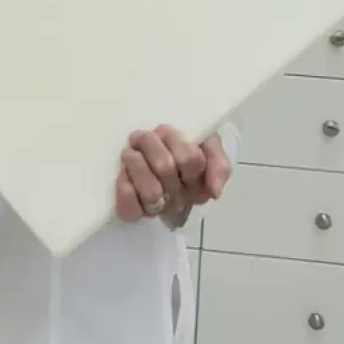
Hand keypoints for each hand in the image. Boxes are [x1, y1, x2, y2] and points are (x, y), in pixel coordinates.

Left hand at [115, 125, 230, 222]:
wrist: (161, 155)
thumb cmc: (185, 150)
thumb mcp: (209, 147)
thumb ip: (220, 165)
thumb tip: (215, 191)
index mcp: (199, 183)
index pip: (191, 160)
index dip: (175, 141)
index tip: (165, 131)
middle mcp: (180, 198)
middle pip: (166, 169)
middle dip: (151, 146)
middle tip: (142, 136)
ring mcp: (157, 207)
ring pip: (151, 192)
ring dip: (136, 163)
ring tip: (131, 151)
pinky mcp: (134, 212)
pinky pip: (131, 210)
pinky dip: (126, 190)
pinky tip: (123, 174)